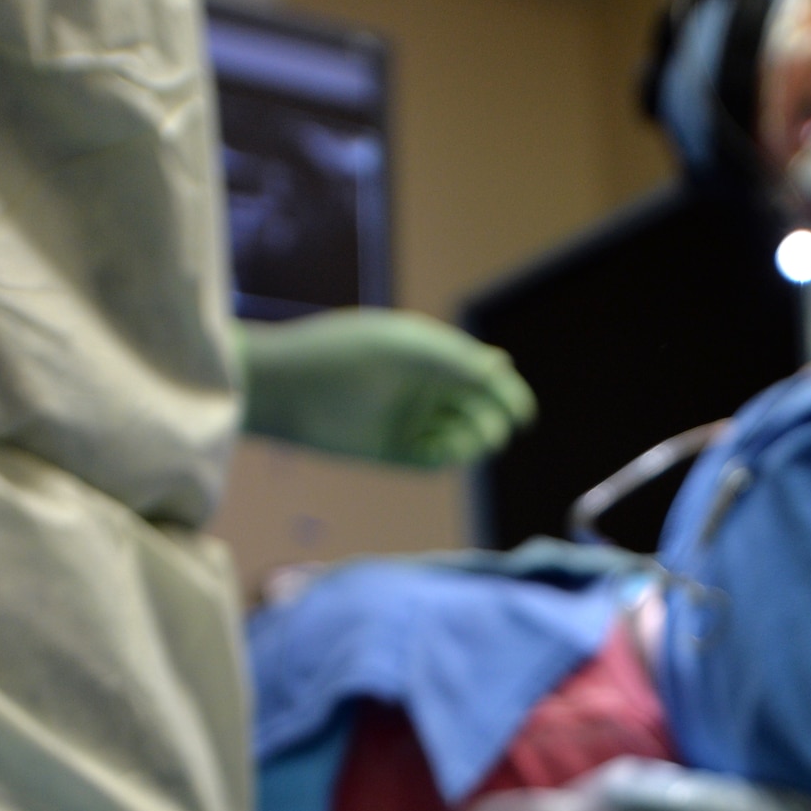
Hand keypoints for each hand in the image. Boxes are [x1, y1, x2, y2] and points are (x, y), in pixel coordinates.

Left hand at [237, 310, 535, 467]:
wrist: (288, 389)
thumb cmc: (346, 356)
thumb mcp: (408, 350)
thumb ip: (457, 359)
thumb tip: (504, 368)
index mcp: (434, 354)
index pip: (487, 375)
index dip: (509, 394)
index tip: (521, 414)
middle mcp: (428, 387)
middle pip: (483, 409)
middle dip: (492, 422)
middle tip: (487, 432)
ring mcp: (414, 420)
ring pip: (466, 437)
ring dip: (473, 442)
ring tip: (456, 443)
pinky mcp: (397, 451)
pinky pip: (439, 461)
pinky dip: (448, 459)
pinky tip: (437, 453)